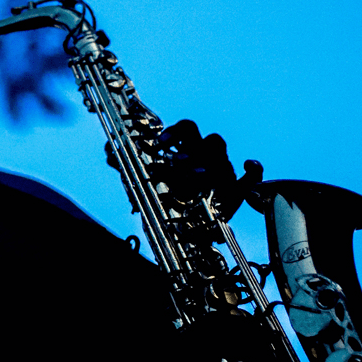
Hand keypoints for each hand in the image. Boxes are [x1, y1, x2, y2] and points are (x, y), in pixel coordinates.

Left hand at [105, 119, 261, 220]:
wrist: (187, 231)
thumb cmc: (168, 200)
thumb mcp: (145, 182)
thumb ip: (126, 164)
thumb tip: (107, 150)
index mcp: (189, 149)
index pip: (187, 129)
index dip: (175, 132)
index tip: (160, 144)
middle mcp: (208, 157)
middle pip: (208, 139)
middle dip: (192, 149)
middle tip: (176, 163)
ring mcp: (225, 172)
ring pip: (224, 157)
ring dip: (209, 163)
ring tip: (193, 177)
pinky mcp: (238, 191)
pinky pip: (254, 176)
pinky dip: (253, 169)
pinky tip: (248, 165)